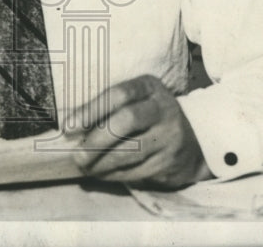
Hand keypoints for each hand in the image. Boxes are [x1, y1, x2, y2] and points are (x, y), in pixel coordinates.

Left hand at [65, 74, 211, 187]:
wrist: (193, 142)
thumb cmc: (149, 117)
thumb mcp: (135, 101)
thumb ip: (107, 108)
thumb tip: (71, 126)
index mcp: (150, 87)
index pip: (119, 94)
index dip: (91, 109)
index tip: (69, 127)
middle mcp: (163, 108)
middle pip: (127, 120)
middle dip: (97, 139)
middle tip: (78, 154)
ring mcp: (170, 136)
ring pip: (131, 151)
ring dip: (102, 162)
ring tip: (85, 166)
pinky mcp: (170, 161)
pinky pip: (136, 170)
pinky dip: (113, 174)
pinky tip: (101, 173)